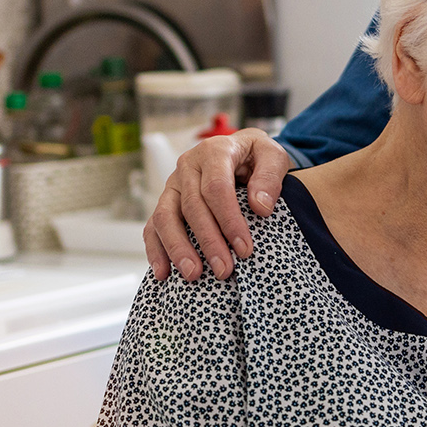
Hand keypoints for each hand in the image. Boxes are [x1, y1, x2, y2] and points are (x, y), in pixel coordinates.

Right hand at [143, 129, 291, 281]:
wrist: (242, 151)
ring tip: (193, 275)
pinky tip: (164, 273)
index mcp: (214, 152)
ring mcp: (173, 185)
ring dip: (178, 248)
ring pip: (165, 216)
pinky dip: (156, 250)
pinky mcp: (166, 202)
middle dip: (208, 241)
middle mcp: (188, 166)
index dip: (229, 220)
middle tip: (223, 270)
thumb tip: (260, 207)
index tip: (244, 249)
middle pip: (191, 206)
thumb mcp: (273, 156)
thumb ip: (270, 177)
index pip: (216, 188)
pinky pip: (153, 226)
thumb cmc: (257, 157)